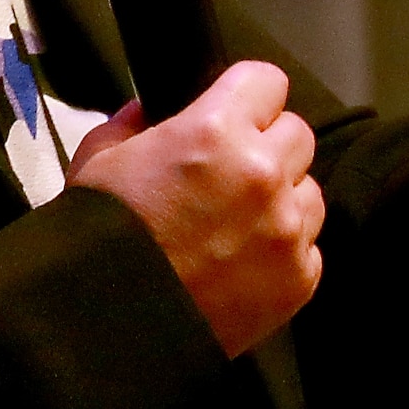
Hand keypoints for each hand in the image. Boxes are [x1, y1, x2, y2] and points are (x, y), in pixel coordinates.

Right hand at [67, 60, 324, 359]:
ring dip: (284, 200)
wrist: (106, 326)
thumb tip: (151, 109)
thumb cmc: (98, 234)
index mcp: (217, 129)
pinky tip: (244, 266)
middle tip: (233, 173)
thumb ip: (133, 123)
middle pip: (297, 134)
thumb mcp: (100, 158)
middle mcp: (263, 172)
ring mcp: (287, 229)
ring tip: (240, 225)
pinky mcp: (299, 280)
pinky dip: (284, 253)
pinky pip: (309, 249)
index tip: (235, 114)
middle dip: (269, 146)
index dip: (248, 97)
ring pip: (311, 192)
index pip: (268, 81)